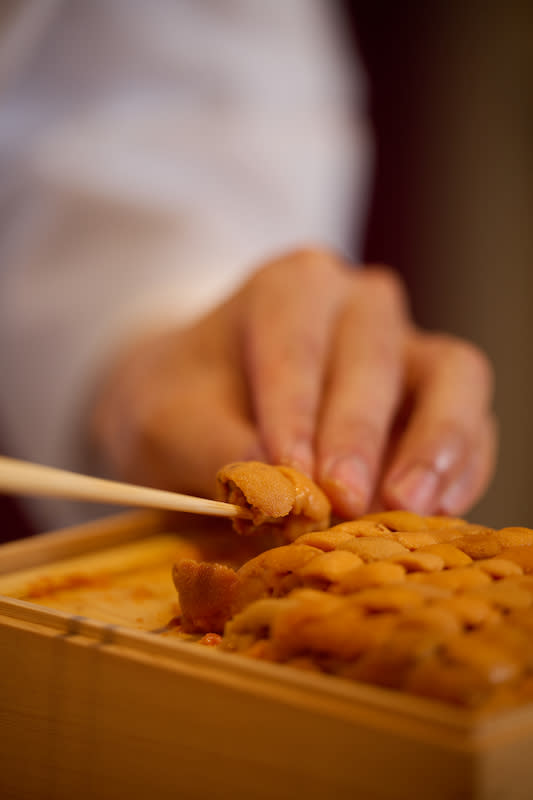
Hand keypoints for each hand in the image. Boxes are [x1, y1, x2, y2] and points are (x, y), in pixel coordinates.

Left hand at [90, 248, 496, 517]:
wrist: (203, 402)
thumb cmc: (186, 403)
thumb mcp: (169, 422)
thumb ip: (217, 448)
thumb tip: (281, 490)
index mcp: (290, 287)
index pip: (299, 345)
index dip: (297, 411)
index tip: (293, 474)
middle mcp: (358, 303)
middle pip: (377, 356)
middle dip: (359, 433)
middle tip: (344, 501)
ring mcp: (407, 345)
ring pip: (452, 375)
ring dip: (437, 442)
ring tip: (408, 505)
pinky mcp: (436, 395)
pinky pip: (474, 419)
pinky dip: (463, 464)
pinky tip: (438, 510)